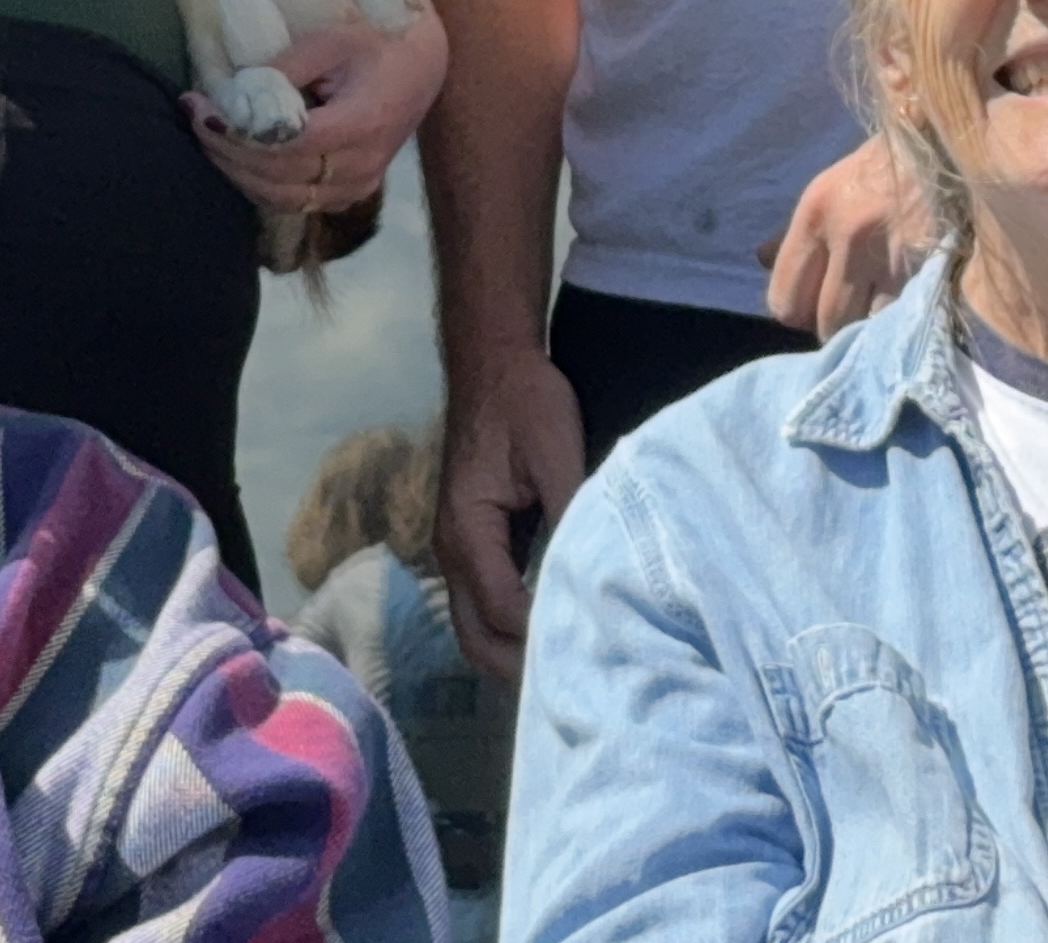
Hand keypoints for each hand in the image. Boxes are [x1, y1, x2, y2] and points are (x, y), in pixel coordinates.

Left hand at [188, 7, 449, 216]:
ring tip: (207, 136)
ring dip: (237, 172)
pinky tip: (236, 157)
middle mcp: (362, 165)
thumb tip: (235, 94)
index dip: (238, 134)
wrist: (421, 66)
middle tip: (194, 118)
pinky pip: (295, 202)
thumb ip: (286, 69)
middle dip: (227, 151)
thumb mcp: (332, 41)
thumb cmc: (376, 43)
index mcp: (363, 123)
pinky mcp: (351, 194)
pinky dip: (259, 184)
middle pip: (279, 176)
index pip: (288, 145)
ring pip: (282, 198)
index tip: (201, 109)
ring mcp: (359, 186)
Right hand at [436, 339, 585, 683]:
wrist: (493, 363)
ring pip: (476, 627)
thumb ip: (572, 513)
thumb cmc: (526, 402)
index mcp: (468, 531)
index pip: (503, 610)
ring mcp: (457, 548)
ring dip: (514, 653)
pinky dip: (511, 629)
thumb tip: (594, 573)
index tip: (595, 653)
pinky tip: (553, 631)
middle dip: (521, 668)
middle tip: (582, 685)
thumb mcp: (557, 452)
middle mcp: (453, 549)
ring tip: (570, 668)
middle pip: (476, 638)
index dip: (544, 638)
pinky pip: (484, 603)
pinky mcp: (472, 542)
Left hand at [765, 135, 929, 336]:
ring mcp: (895, 253)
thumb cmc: (891, 162)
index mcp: (816, 211)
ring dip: (876, 329)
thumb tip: (761, 260)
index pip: (785, 300)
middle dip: (840, 326)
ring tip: (889, 310)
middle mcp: (849, 234)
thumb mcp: (835, 185)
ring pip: (868, 329)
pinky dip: (908, 321)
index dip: (802, 311)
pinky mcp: (936, 266)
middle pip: (825, 323)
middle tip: (859, 308)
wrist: (954, 135)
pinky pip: (908, 319)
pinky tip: (915, 306)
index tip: (820, 303)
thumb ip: (799, 231)